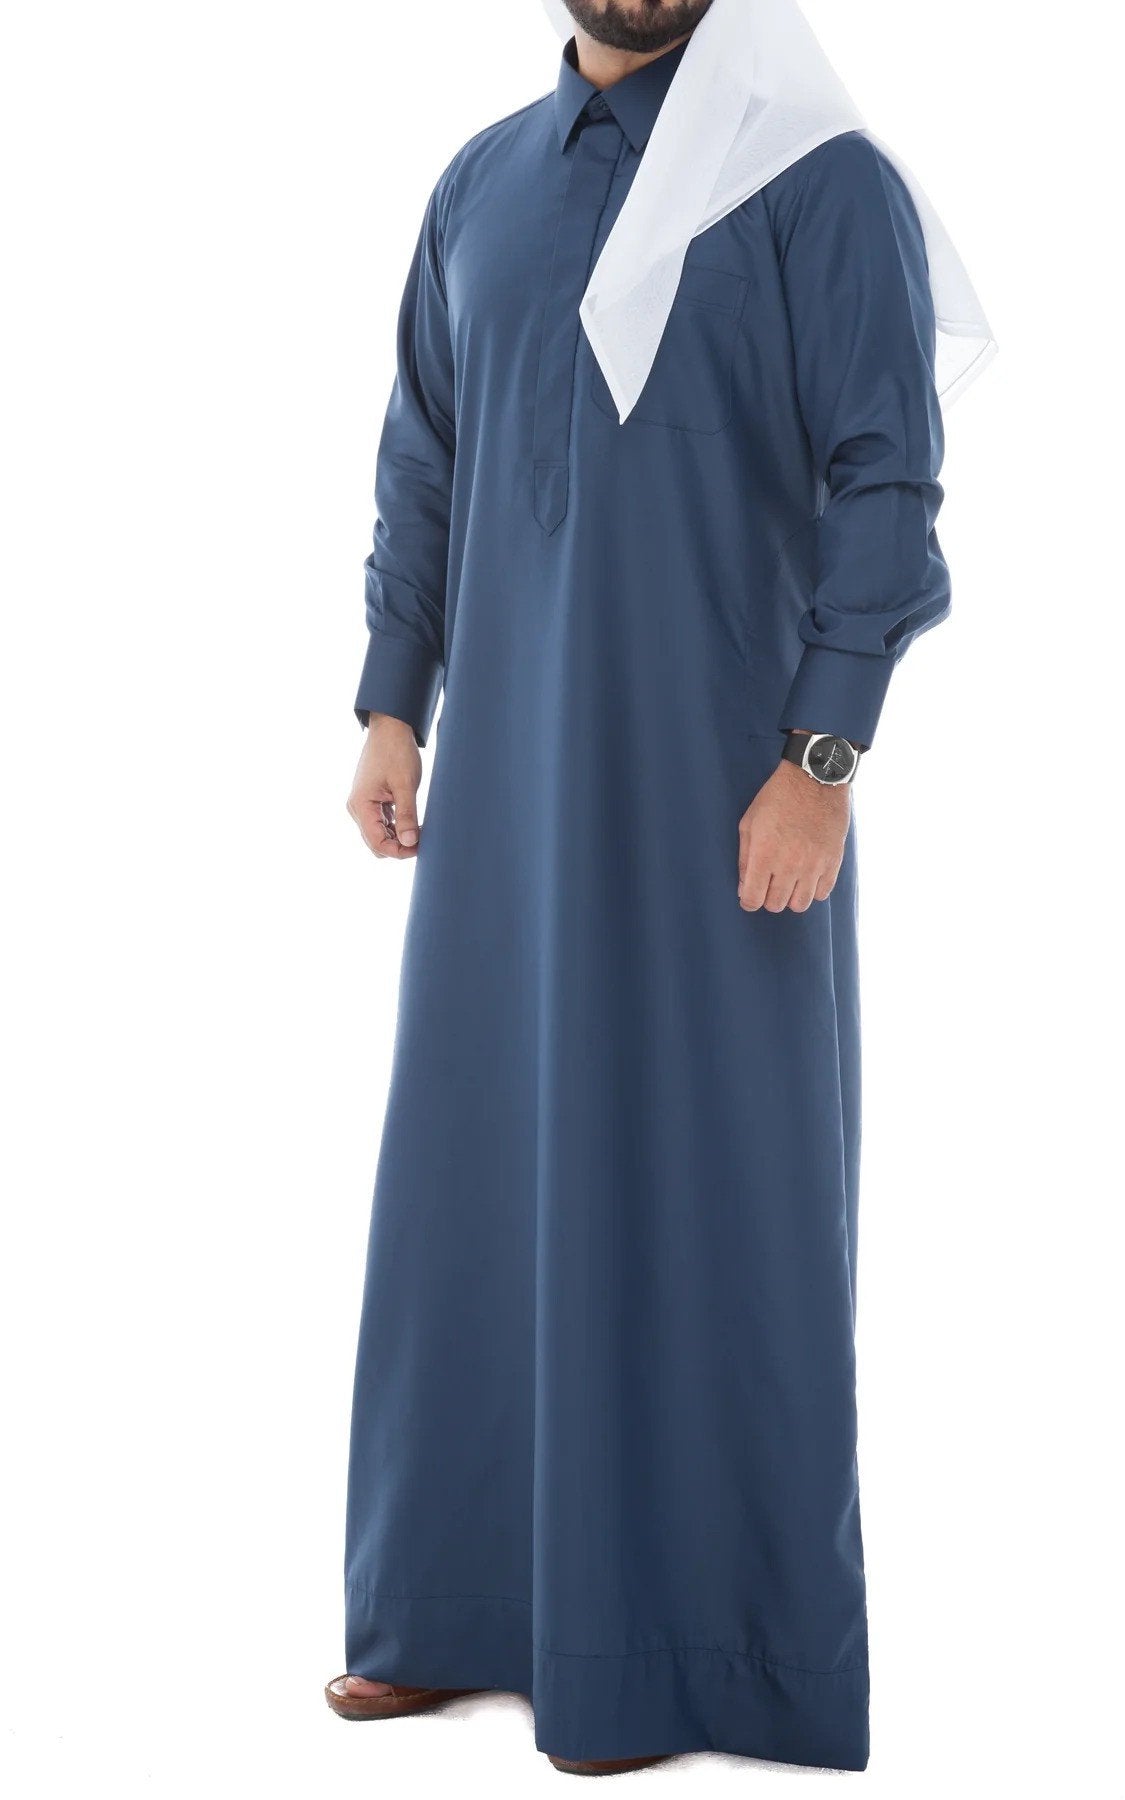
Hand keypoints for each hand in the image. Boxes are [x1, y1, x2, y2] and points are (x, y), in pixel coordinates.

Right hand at [347, 714, 422, 858]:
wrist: (390, 728)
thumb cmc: (396, 751)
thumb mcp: (405, 784)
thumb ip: (407, 815)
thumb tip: (410, 843)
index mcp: (361, 805)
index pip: (377, 843)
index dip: (399, 851)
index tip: (421, 847)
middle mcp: (357, 808)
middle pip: (376, 843)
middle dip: (399, 847)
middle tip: (423, 840)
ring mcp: (363, 805)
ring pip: (379, 835)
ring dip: (398, 837)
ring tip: (421, 830)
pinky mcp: (371, 800)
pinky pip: (381, 823)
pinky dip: (396, 827)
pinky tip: (413, 822)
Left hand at [738, 761, 849, 912]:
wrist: (815, 779)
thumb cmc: (777, 798)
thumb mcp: (749, 823)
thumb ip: (744, 858)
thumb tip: (743, 887)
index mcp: (764, 854)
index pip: (752, 899)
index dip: (748, 901)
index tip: (749, 895)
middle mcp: (789, 865)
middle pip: (775, 905)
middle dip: (768, 898)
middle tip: (768, 883)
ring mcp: (813, 865)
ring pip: (799, 905)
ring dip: (791, 897)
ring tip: (789, 881)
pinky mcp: (832, 862)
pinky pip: (822, 894)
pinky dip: (812, 890)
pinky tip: (807, 876)